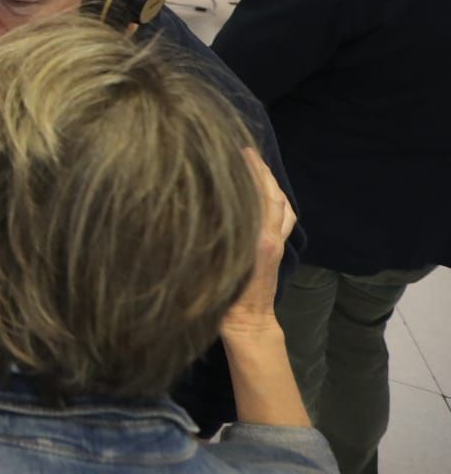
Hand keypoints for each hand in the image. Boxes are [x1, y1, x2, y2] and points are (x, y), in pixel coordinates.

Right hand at [222, 148, 296, 339]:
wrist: (249, 325)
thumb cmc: (224, 302)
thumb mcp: (209, 270)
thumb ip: (207, 239)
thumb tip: (190, 209)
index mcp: (258, 239)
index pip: (259, 195)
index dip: (251, 171)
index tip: (237, 150)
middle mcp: (271, 237)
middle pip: (274, 194)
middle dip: (261, 170)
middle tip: (245, 149)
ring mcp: (278, 243)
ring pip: (282, 204)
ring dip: (271, 182)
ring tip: (254, 165)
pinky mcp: (278, 248)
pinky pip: (284, 216)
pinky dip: (276, 198)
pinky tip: (263, 194)